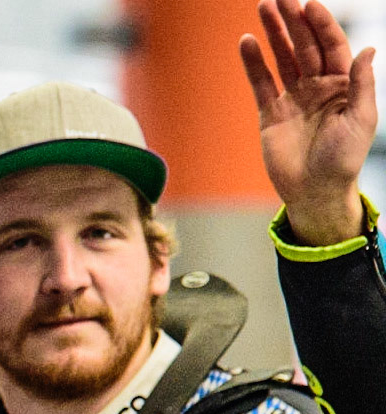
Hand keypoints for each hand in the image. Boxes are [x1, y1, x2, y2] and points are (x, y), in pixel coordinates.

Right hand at [240, 0, 376, 244]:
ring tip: (262, 8)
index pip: (331, 45)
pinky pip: (261, 83)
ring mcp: (293, 98)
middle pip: (304, 45)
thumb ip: (362, 84)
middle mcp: (318, 86)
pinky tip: (247, 43)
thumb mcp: (361, 120)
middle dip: (292, 20)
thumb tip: (367, 49)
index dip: (321, 25)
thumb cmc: (343, 160)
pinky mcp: (270, 114)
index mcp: (343, 84)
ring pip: (282, 58)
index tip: (308, 5)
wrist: (314, 193)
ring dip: (273, 33)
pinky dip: (254, 63)